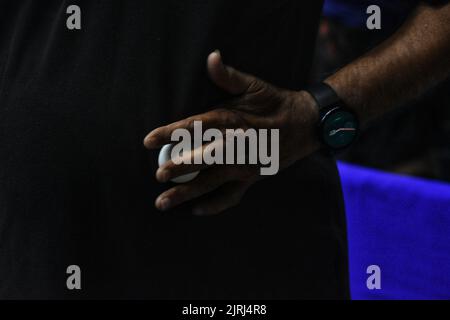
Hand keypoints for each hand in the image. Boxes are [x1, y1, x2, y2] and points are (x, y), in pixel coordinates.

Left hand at [144, 51, 319, 215]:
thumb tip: (211, 57)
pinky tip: (196, 211)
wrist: (304, 125)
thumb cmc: (275, 102)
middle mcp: (236, 146)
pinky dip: (214, 206)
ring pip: (211, 182)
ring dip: (187, 194)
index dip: (170, 133)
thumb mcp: (254, 85)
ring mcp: (244, 166)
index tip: (148, 140)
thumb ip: (228, 76)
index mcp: (232, 121)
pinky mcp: (251, 179)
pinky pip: (232, 197)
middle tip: (158, 175)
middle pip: (202, 159)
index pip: (195, 127)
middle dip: (179, 168)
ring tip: (162, 203)